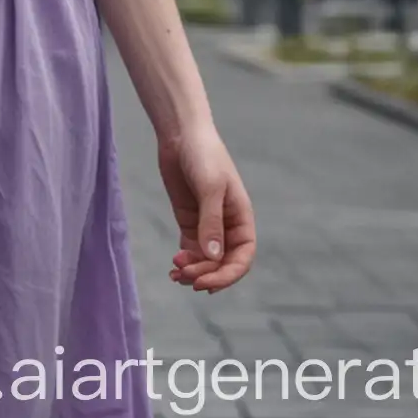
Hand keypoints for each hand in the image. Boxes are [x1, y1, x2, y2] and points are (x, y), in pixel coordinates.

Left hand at [157, 124, 254, 293]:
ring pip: (206, 259)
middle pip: (223, 263)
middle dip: (206, 273)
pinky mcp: (190, 220)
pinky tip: (174, 264)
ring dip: (193, 270)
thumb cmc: (203, 155)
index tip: (207, 283)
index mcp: (241, 218)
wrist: (181, 134)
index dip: (228, 275)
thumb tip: (214, 257)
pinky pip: (192, 249)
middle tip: (185, 277)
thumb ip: (211, 222)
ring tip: (175, 272)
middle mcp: (227, 225)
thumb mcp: (210, 187)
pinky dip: (185, 260)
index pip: (242, 257)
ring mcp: (208, 224)